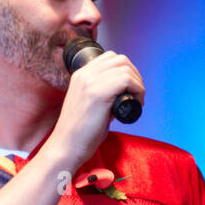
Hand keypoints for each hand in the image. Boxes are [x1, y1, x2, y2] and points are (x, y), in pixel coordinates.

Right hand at [44, 49, 145, 168]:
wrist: (67, 146)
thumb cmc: (80, 131)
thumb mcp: (91, 104)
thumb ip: (104, 93)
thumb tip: (125, 92)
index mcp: (81, 75)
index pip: (110, 58)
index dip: (126, 70)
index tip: (131, 89)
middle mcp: (84, 74)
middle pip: (120, 59)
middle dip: (135, 75)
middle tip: (137, 94)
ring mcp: (90, 82)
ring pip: (125, 68)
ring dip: (138, 84)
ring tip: (137, 100)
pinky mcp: (98, 94)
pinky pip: (126, 80)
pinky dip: (137, 90)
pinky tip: (136, 104)